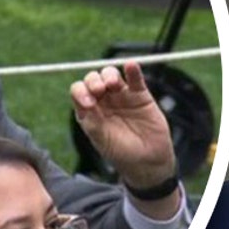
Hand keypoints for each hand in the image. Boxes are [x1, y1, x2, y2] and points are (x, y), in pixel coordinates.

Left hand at [70, 62, 178, 216]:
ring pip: (111, 75)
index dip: (81, 92)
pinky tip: (130, 66)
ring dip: (109, 75)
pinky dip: (132, 70)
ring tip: (113, 84)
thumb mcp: (102, 141)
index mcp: (90, 111)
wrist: (149, 163)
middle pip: (93, 80)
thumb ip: (92, 122)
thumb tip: (84, 103)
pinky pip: (135, 78)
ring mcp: (122, 96)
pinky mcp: (140, 95)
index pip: (79, 92)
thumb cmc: (123, 155)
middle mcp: (104, 101)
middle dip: (94, 81)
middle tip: (100, 91)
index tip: (89, 103)